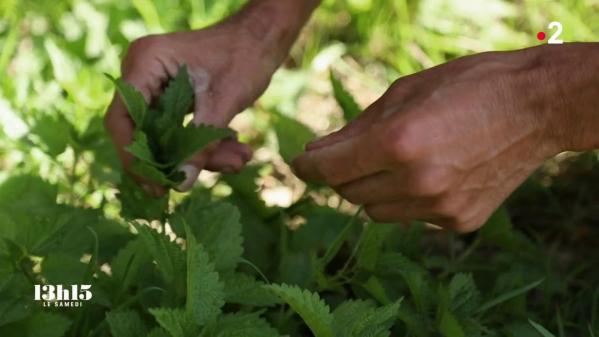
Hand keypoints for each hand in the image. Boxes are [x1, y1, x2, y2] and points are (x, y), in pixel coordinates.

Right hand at [105, 22, 277, 193]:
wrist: (263, 38)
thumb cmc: (244, 56)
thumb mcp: (224, 103)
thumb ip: (201, 145)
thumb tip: (181, 186)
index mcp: (146, 62)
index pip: (122, 118)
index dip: (133, 155)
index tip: (154, 183)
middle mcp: (144, 73)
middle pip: (143, 131)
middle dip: (175, 159)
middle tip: (192, 182)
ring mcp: (158, 85)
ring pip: (166, 135)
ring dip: (200, 154)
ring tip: (237, 160)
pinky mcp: (174, 97)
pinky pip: (180, 129)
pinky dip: (204, 143)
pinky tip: (235, 150)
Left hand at [293, 47, 574, 231]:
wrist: (537, 108)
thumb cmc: (468, 86)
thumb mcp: (405, 91)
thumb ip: (356, 127)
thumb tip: (317, 152)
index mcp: (398, 143)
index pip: (329, 169)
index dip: (307, 166)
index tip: (301, 162)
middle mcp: (416, 182)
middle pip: (349, 193)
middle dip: (342, 174)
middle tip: (355, 153)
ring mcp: (438, 207)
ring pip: (376, 211)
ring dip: (373, 188)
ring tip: (399, 161)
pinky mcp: (457, 222)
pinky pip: (411, 217)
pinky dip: (408, 199)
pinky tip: (432, 173)